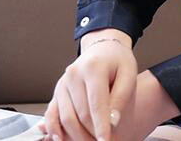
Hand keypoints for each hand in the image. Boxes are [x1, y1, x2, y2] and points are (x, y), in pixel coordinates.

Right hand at [38, 69, 178, 140]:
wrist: (103, 49)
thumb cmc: (117, 61)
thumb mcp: (128, 73)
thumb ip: (121, 97)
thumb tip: (112, 122)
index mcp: (93, 67)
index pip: (97, 104)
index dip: (101, 126)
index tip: (106, 140)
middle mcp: (74, 74)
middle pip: (81, 114)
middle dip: (92, 133)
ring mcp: (63, 83)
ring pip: (66, 118)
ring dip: (78, 135)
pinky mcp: (57, 91)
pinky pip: (51, 114)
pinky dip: (54, 129)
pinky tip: (61, 139)